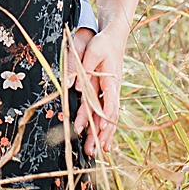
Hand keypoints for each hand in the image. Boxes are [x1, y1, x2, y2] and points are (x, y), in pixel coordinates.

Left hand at [68, 27, 124, 156]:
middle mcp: (113, 90)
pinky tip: (101, 142)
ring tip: (95, 153)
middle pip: (108, 115)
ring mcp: (111, 93)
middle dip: (101, 134)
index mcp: (111, 80)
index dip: (104, 116)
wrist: (114, 37)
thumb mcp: (92, 50)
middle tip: (92, 151)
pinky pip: (105, 114)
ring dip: (101, 135)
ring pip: (107, 118)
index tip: (98, 129)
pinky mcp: (106, 94)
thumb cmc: (102, 42)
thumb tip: (74, 86)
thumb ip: (82, 67)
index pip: (109, 101)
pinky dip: (103, 128)